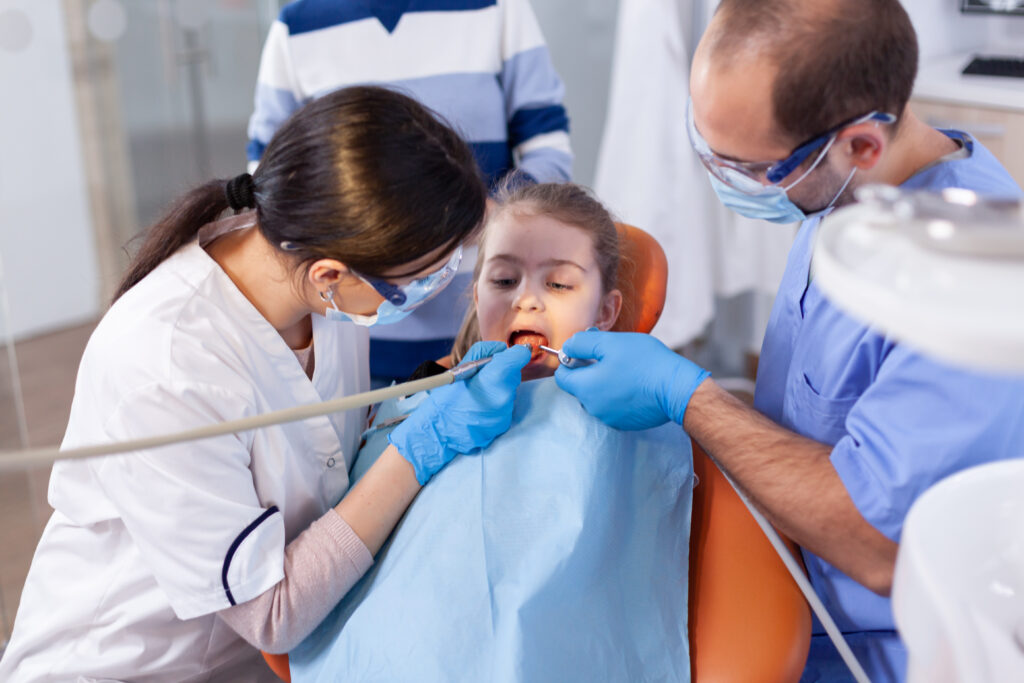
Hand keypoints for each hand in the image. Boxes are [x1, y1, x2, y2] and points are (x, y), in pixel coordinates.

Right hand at [389, 341, 529, 483]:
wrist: (438, 431)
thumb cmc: (446, 398)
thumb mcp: (460, 367)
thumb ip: (484, 352)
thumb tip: (502, 348)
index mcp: (494, 378)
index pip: (519, 357)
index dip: (517, 353)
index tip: (514, 354)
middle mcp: (504, 396)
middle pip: (514, 376)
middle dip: (502, 374)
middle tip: (482, 379)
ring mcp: (504, 413)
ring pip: (509, 393)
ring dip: (498, 391)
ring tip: (477, 397)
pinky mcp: (503, 426)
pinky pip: (505, 408)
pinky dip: (496, 406)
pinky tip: (479, 409)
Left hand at [554, 331, 708, 429]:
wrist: (677, 389)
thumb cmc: (644, 362)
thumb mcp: (610, 343)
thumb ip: (583, 343)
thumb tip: (568, 347)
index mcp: (585, 388)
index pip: (562, 377)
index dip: (571, 361)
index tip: (587, 352)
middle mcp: (592, 408)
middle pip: (580, 387)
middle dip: (590, 370)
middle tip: (612, 355)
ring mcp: (609, 418)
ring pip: (597, 396)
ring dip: (605, 382)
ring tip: (627, 369)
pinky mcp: (625, 423)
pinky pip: (613, 406)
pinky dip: (618, 395)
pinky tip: (635, 383)